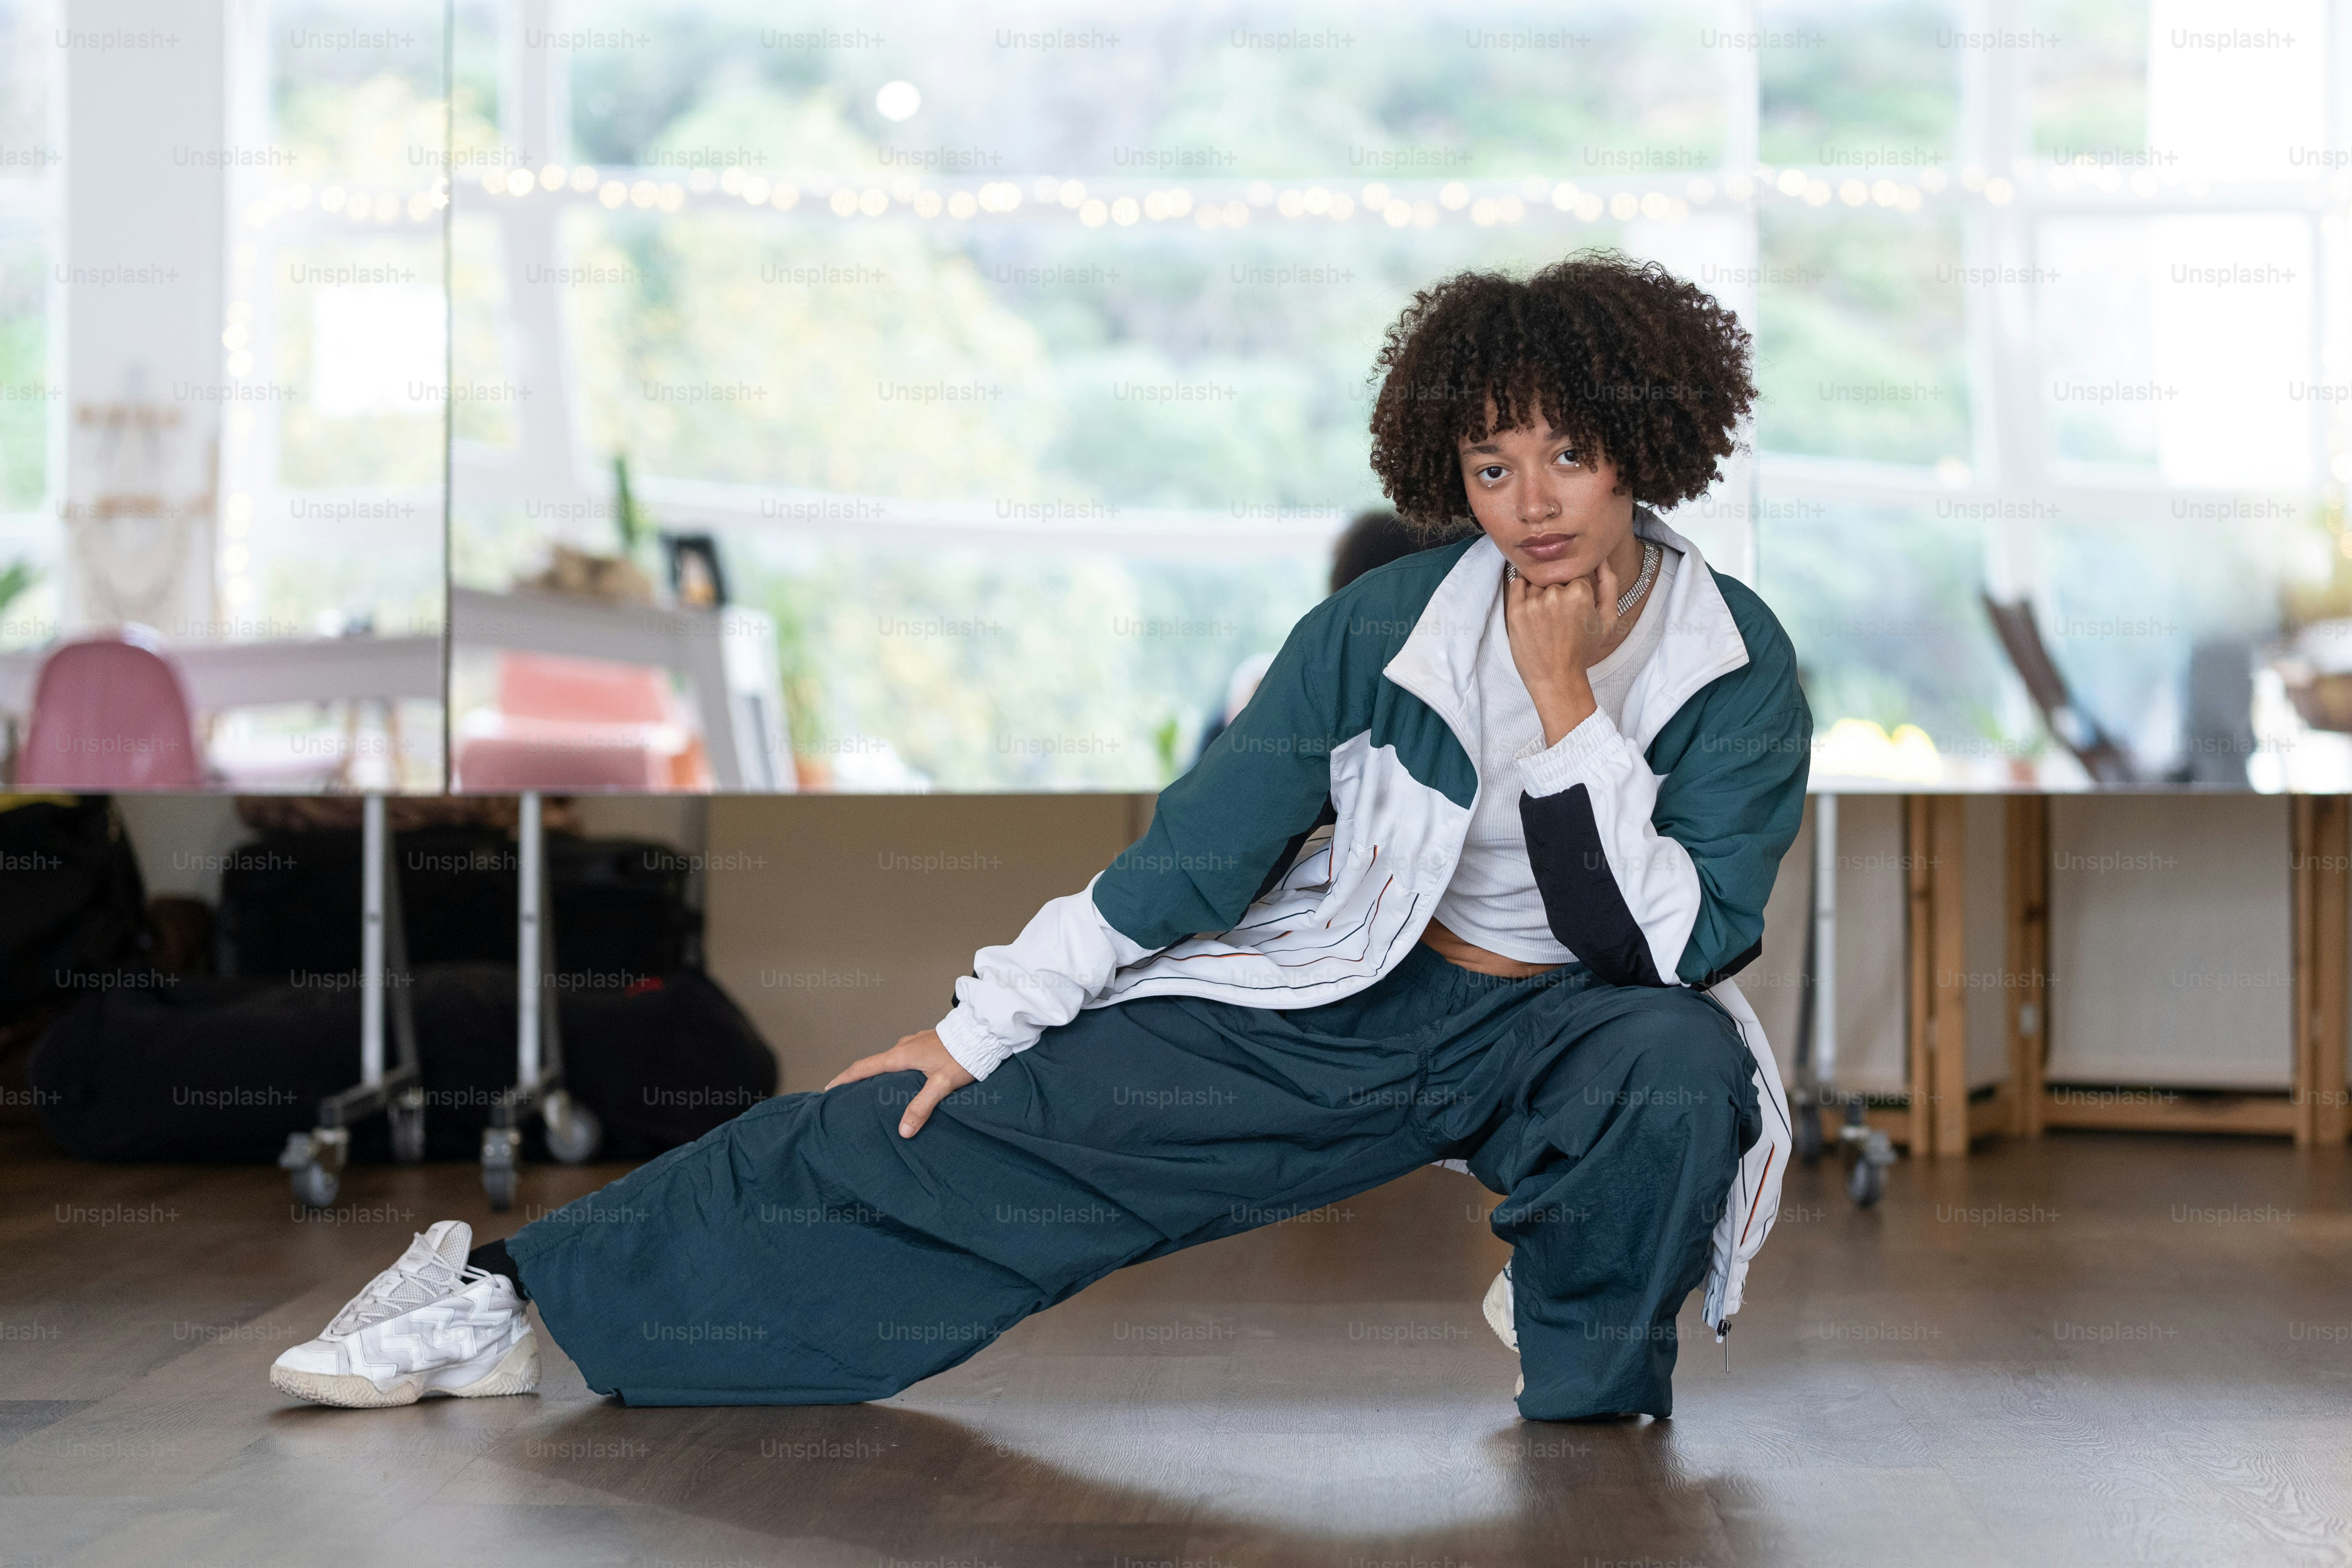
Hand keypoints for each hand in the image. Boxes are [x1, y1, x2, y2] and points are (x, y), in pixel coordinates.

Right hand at [825, 1029, 974, 1137]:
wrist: (983, 1032)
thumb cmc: (962, 1056)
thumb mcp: (941, 1084)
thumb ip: (921, 1107)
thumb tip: (903, 1131)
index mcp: (901, 1055)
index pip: (864, 1067)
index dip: (845, 1078)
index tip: (829, 1088)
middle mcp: (903, 1046)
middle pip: (874, 1063)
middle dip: (859, 1077)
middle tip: (848, 1093)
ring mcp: (915, 1042)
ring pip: (890, 1060)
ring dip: (879, 1073)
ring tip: (874, 1090)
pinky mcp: (926, 1043)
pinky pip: (904, 1057)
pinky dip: (895, 1068)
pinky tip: (903, 1079)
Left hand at [1504, 554, 1619, 744]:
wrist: (1556, 679)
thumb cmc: (1583, 650)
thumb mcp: (1607, 618)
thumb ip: (1609, 583)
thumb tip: (1600, 557)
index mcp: (1580, 592)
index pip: (1577, 572)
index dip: (1576, 588)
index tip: (1575, 606)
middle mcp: (1555, 593)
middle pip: (1556, 576)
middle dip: (1559, 589)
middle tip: (1560, 615)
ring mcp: (1533, 601)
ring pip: (1537, 580)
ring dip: (1541, 591)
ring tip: (1547, 617)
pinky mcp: (1515, 610)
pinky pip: (1518, 583)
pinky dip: (1524, 589)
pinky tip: (1533, 607)